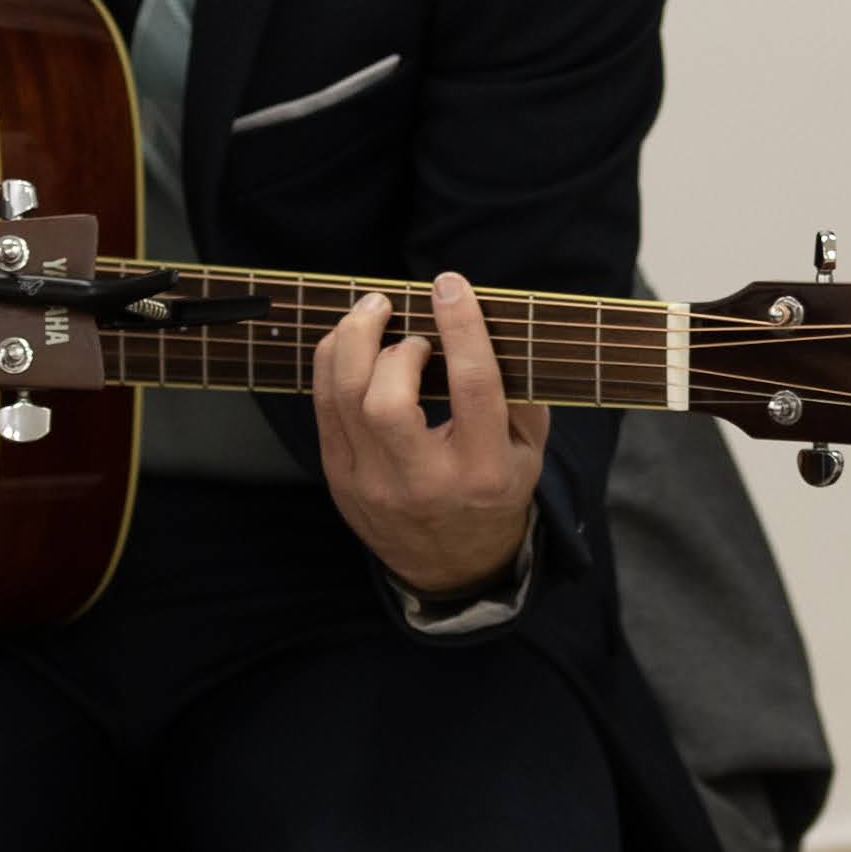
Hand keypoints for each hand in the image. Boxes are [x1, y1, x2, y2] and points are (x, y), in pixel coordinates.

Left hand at [313, 273, 548, 602]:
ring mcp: (374, 484)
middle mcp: (424, 481)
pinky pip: (323, 407)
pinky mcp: (340, 479)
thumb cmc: (493, 491)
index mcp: (482, 471)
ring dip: (353, 341)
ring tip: (373, 312)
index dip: (461, 328)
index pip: (472, 388)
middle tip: (405, 324)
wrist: (453, 566)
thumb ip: (519, 391)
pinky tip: (350, 341)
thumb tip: (491, 324)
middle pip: (387, 402)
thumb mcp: (527, 451)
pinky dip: (332, 363)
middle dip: (393, 346)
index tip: (450, 285)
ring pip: (344, 400)